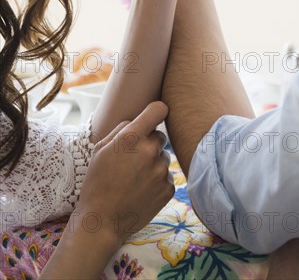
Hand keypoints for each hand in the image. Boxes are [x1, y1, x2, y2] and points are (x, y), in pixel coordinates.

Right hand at [76, 101, 173, 248]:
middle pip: (160, 136)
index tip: (153, 117)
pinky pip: (167, 176)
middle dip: (149, 143)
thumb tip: (137, 120)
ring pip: (163, 157)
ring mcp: (161, 171)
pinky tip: (141, 190)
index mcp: (131, 138)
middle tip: (133, 159)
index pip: (158, 109)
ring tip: (135, 178)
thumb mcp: (100, 150)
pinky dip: (157, 181)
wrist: (102, 221)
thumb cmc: (97, 183)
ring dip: (153, 163)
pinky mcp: (168, 189)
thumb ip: (121, 129)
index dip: (156, 111)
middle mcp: (149, 151)